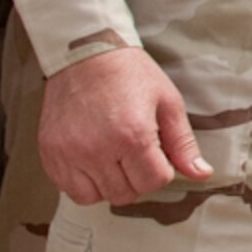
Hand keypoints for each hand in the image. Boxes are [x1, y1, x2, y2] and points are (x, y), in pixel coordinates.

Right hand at [38, 47, 211, 205]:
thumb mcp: (168, 103)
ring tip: (115, 157)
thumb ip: (184, 143)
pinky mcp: (49, 154)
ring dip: (110, 184)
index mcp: (132, 136)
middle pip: (125, 194)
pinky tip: (93, 159)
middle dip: (138, 178)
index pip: (154, 182)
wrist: (85, 54)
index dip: (162, 171)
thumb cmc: (130, 74)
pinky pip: (68, 189)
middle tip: (136, 153)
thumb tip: (202, 173)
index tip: (157, 153)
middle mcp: (97, 149)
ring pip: (95, 197)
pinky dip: (84, 182)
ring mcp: (69, 154)